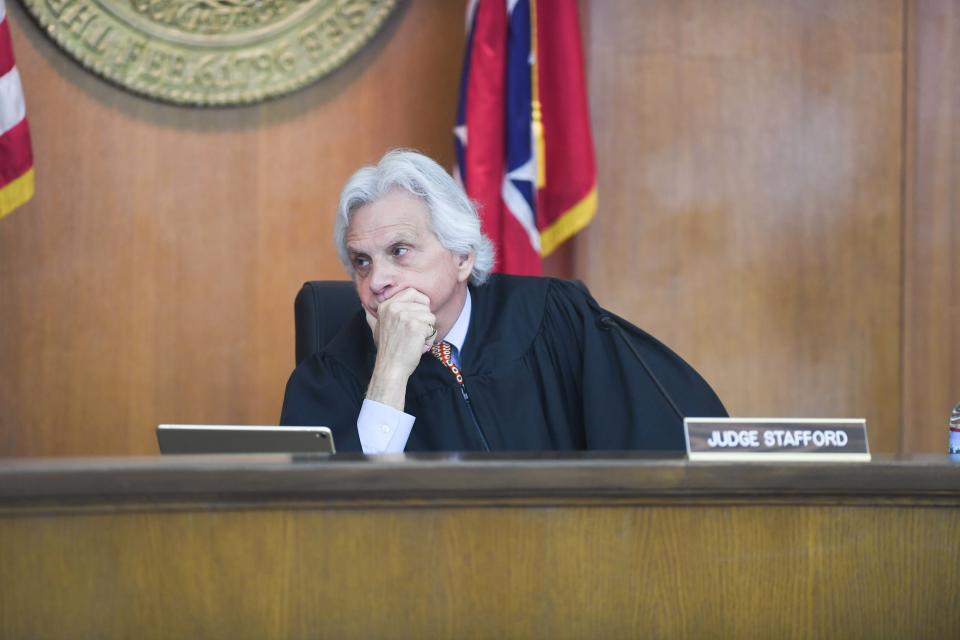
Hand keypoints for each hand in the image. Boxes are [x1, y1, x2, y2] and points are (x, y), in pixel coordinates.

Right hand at [364, 289, 435, 409]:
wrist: (390, 368)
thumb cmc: (387, 350)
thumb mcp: (376, 329)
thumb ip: (372, 316)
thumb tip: (364, 305)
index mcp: (386, 305)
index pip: (412, 292)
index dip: (420, 303)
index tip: (416, 317)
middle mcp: (394, 308)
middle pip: (425, 304)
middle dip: (425, 320)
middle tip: (413, 333)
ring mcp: (405, 316)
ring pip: (430, 317)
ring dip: (427, 331)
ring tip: (415, 341)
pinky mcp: (415, 327)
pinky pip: (432, 329)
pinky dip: (428, 340)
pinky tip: (418, 346)